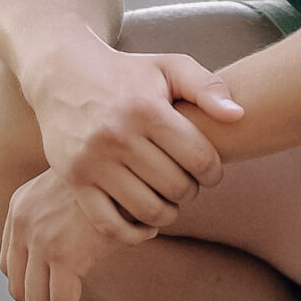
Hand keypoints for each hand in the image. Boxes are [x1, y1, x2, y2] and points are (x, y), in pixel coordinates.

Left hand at [0, 168, 153, 300]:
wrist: (134, 164)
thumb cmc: (116, 179)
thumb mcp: (79, 191)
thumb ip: (65, 215)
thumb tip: (77, 247)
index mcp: (20, 207)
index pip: (9, 265)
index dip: (33, 286)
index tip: (64, 293)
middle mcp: (22, 222)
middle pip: (18, 287)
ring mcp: (39, 239)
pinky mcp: (64, 255)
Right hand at [22, 34, 243, 225]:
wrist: (62, 74)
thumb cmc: (125, 73)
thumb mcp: (168, 66)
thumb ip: (207, 86)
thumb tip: (238, 116)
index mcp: (146, 109)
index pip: (200, 159)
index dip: (214, 172)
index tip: (209, 170)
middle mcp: (117, 136)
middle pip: (176, 187)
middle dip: (191, 190)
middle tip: (187, 182)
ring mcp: (92, 161)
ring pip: (148, 210)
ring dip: (168, 212)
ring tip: (169, 199)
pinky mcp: (74, 179)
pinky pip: (109, 225)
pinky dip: (134, 233)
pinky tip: (146, 221)